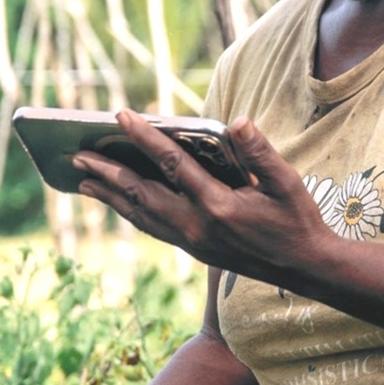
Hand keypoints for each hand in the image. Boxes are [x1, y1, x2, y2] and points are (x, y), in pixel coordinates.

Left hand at [72, 110, 331, 283]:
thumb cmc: (297, 219)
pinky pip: (153, 228)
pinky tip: (122, 203)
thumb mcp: (286, 181)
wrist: (306, 268)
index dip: (145, 137)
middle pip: (142, 195)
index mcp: (217, 206)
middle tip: (77, 156)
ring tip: (85, 182)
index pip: (172, 165)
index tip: (121, 116)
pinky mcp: (195, 249)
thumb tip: (236, 121)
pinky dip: (132, 213)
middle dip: (108, 174)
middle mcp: (197, 226)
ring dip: (112, 197)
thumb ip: (259, 151)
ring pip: (142, 216)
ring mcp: (193, 241)